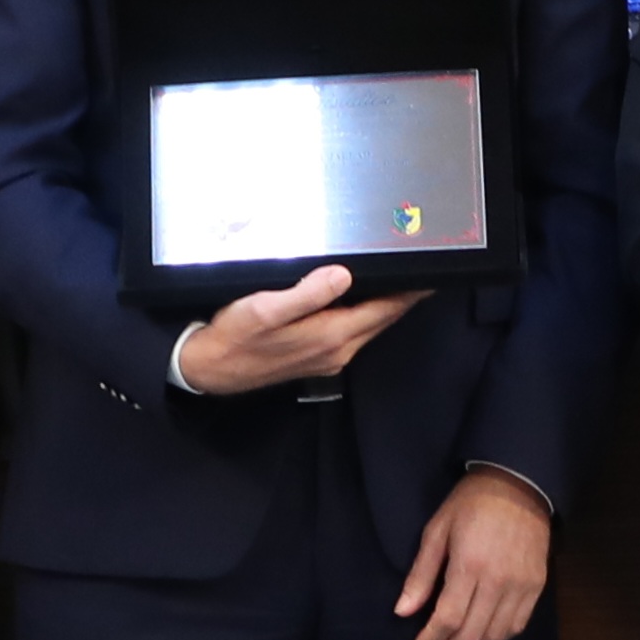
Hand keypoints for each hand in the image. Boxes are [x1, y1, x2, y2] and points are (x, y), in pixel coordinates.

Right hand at [175, 264, 424, 397]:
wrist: (209, 369)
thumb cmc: (233, 337)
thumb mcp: (265, 309)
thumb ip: (306, 292)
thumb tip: (343, 275)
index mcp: (330, 336)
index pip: (384, 310)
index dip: (410, 292)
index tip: (430, 274)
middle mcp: (337, 351)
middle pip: (382, 319)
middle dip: (403, 296)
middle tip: (421, 270)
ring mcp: (328, 358)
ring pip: (369, 326)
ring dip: (386, 306)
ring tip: (399, 280)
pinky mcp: (316, 358)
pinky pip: (353, 332)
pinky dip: (365, 315)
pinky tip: (361, 300)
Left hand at [393, 467, 554, 639]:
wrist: (519, 485)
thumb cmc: (470, 504)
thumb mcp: (437, 531)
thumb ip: (421, 574)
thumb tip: (402, 612)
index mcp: (469, 565)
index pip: (448, 618)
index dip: (432, 638)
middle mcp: (498, 581)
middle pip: (472, 634)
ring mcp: (521, 586)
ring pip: (496, 636)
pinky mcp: (537, 587)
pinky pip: (517, 626)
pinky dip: (497, 638)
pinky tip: (482, 637)